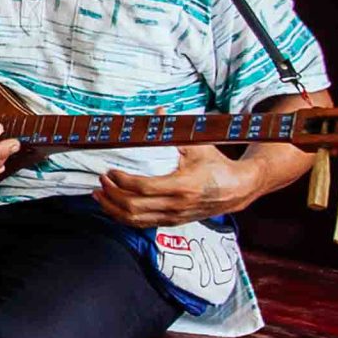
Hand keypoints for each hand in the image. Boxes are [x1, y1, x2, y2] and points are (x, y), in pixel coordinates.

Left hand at [94, 145, 263, 226]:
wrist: (237, 188)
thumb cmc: (216, 165)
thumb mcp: (197, 145)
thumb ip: (174, 131)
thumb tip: (159, 112)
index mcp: (183, 186)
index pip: (144, 188)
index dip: (122, 181)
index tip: (110, 171)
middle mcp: (177, 206)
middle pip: (134, 207)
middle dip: (112, 194)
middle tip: (102, 180)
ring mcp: (174, 217)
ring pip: (135, 220)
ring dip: (112, 208)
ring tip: (99, 194)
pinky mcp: (172, 222)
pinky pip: (142, 224)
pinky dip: (123, 217)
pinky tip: (112, 206)